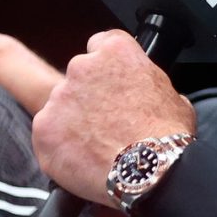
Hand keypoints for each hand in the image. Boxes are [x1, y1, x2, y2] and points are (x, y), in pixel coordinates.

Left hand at [31, 32, 195, 201]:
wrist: (149, 171)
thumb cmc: (166, 137)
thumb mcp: (173, 97)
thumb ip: (149, 85)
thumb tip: (148, 96)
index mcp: (115, 52)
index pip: (99, 45)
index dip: (106, 68)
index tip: (110, 85)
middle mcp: (82, 66)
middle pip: (78, 77)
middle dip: (88, 98)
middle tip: (106, 123)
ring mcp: (59, 97)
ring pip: (61, 107)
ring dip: (73, 123)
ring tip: (96, 147)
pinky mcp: (44, 127)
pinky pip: (47, 135)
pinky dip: (60, 148)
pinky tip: (82, 161)